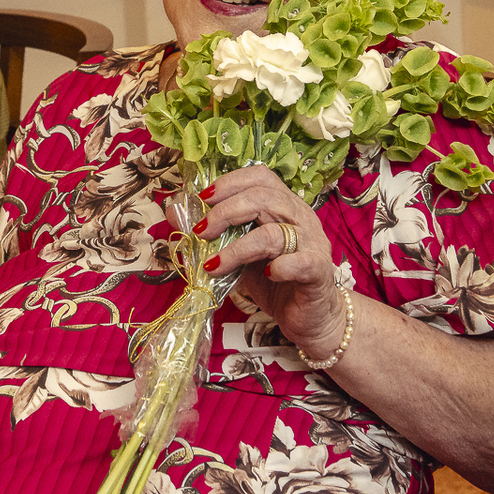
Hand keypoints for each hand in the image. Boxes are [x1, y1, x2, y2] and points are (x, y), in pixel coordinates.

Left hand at [185, 164, 348, 356]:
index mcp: (283, 206)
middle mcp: (300, 218)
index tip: (203, 198)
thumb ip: (214, 234)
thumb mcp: (237, 254)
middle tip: (201, 232)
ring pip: (273, 232)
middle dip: (225, 212)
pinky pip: (299, 262)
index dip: (230, 182)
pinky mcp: (318, 271)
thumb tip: (174, 212)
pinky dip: (279, 266)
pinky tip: (266, 275)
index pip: (261, 177)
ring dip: (237, 247)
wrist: (308, 316)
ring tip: (214, 264)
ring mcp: (312, 243)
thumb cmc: (274, 280)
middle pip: (264, 198)